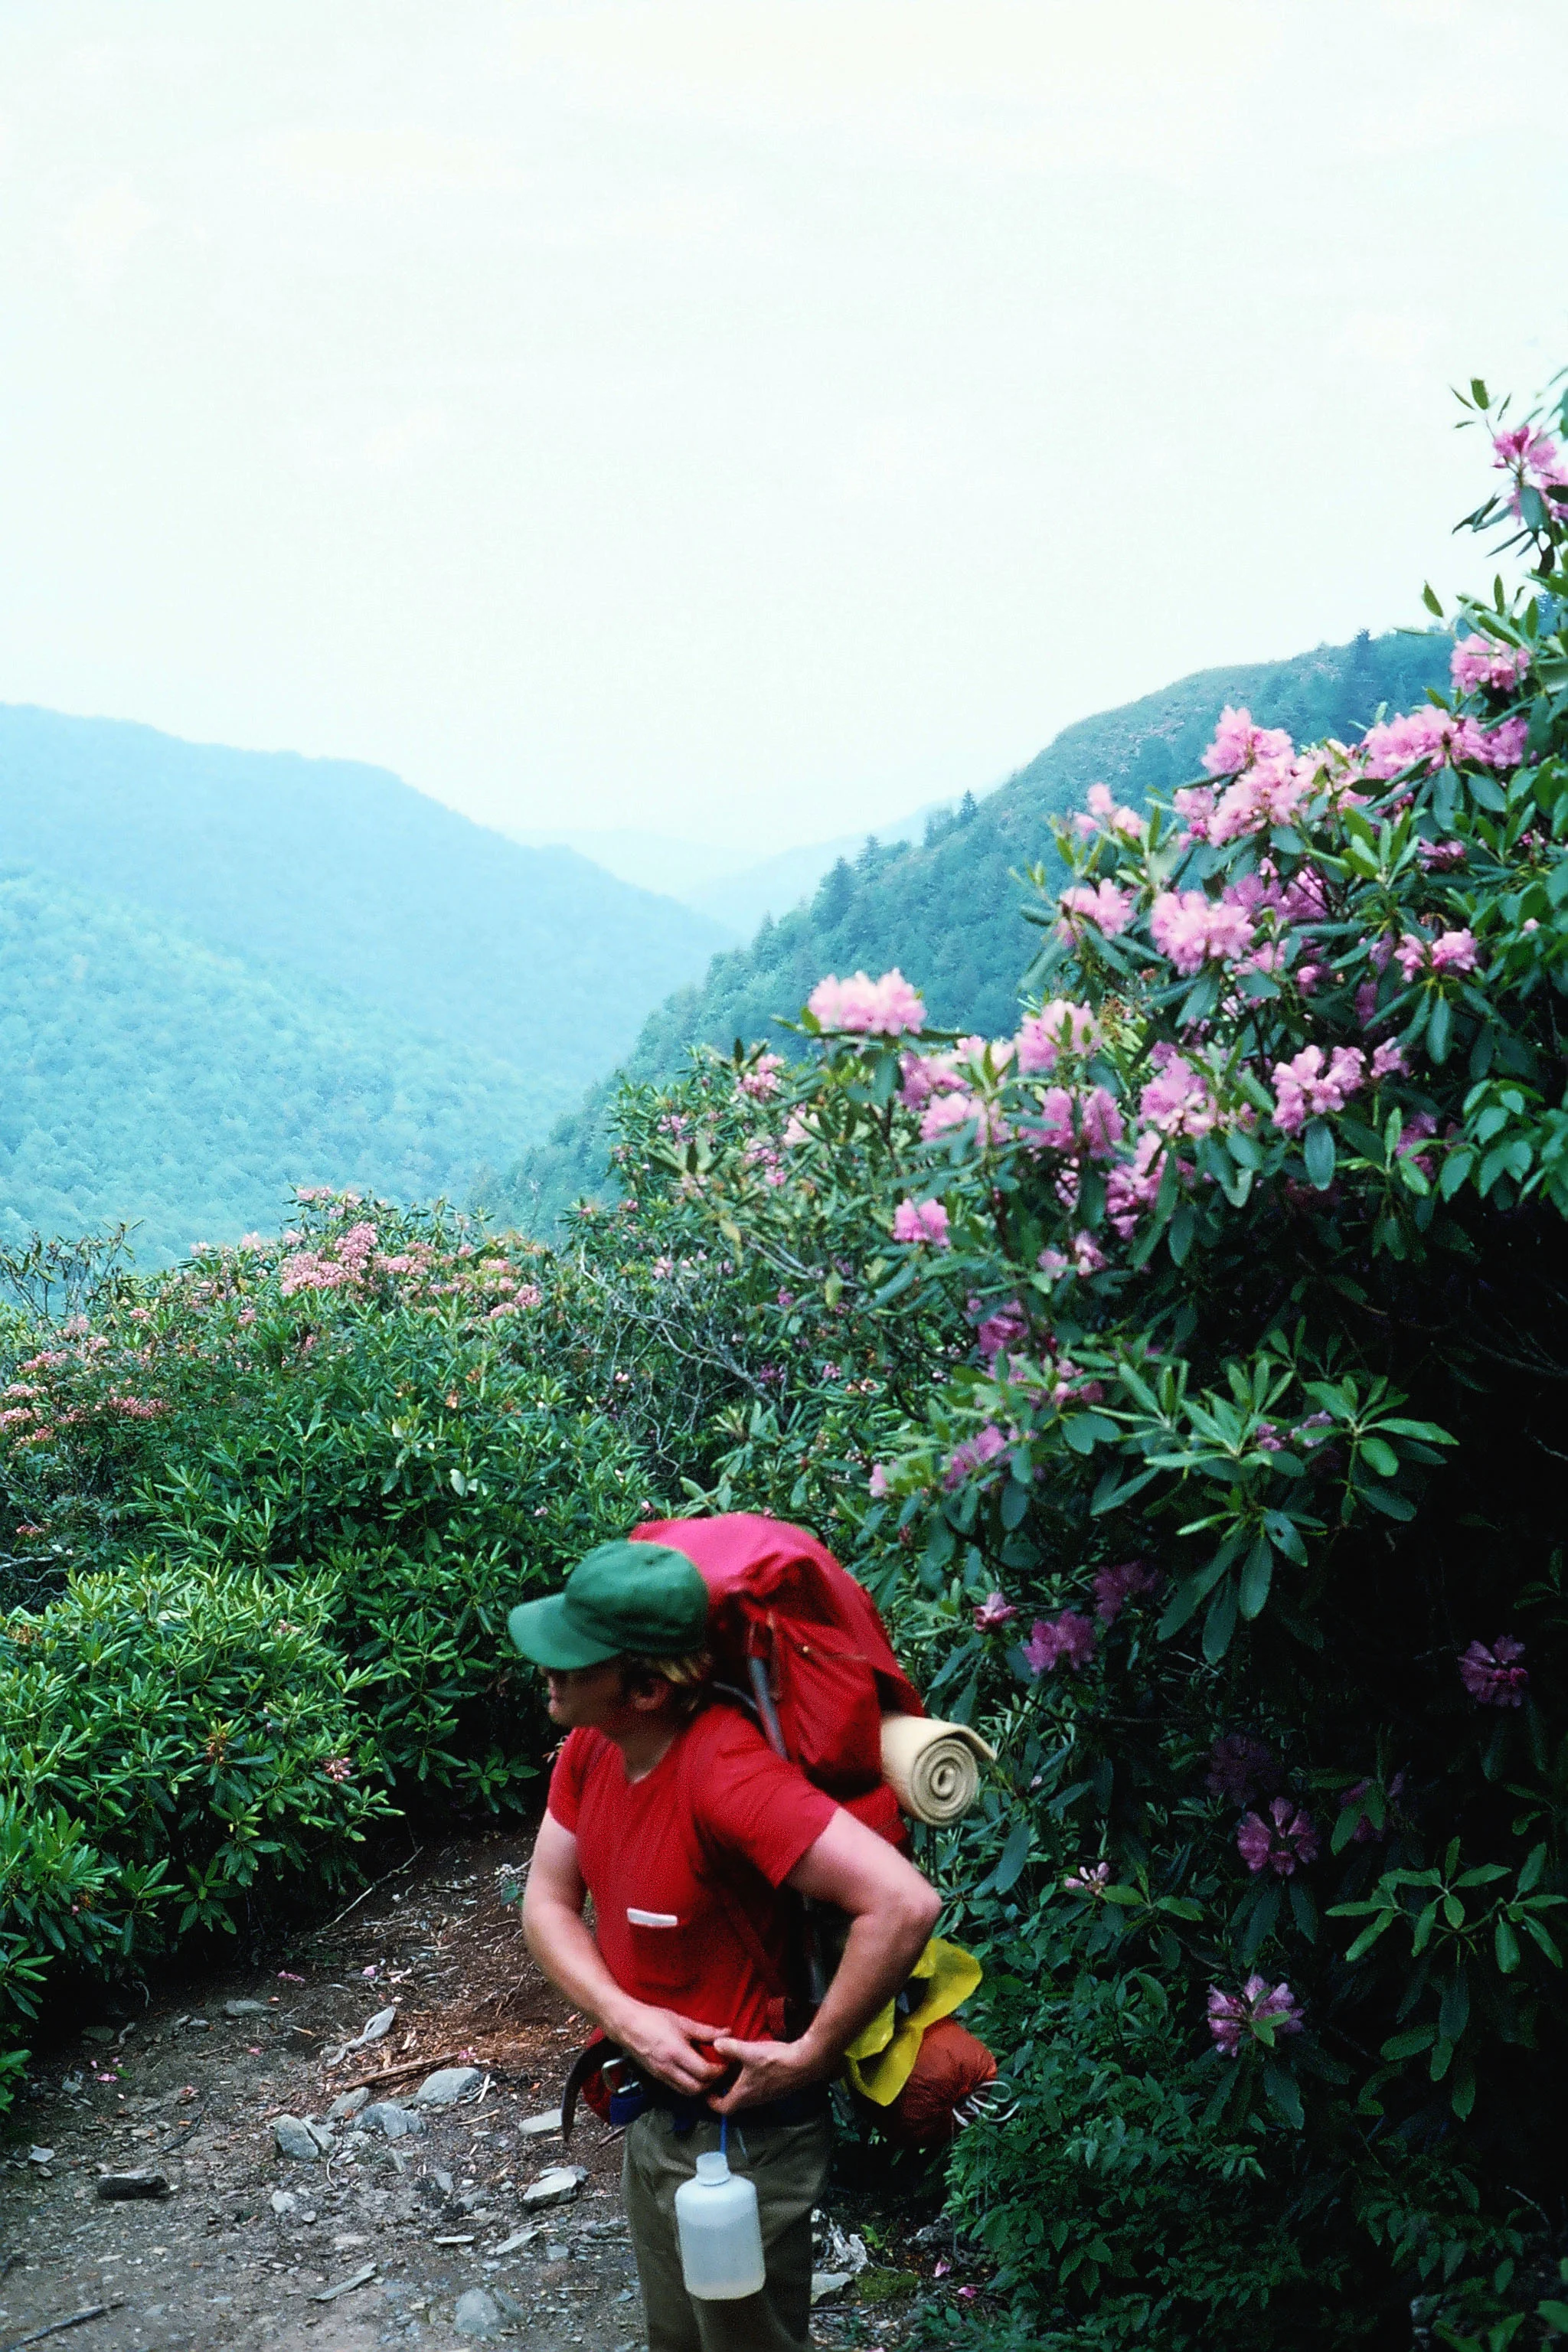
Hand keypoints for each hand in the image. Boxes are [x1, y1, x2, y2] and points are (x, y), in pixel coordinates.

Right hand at [612, 2001, 730, 2097]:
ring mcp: (661, 2075)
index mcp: (677, 2053)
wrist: (627, 2025)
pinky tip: (692, 2073)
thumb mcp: (682, 2022)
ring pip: (686, 2092)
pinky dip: (688, 2085)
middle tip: (719, 2071)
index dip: (719, 2071)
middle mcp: (669, 2068)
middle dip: (712, 2083)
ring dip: (700, 2087)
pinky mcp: (657, 2077)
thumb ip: (705, 2031)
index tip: (725, 2063)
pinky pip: (676, 2087)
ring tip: (707, 2073)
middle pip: (697, 2089)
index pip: (704, 2073)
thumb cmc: (652, 2019)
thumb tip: (725, 2033)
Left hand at [707, 2032, 829, 2113]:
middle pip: (734, 2103)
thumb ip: (729, 2047)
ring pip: (747, 2096)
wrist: (805, 2063)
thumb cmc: (775, 2061)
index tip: (706, 2092)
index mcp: (744, 2094)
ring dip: (738, 2087)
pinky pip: (758, 2089)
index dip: (711, 2102)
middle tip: (717, 2079)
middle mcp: (754, 2099)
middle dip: (723, 2093)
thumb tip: (715, 2044)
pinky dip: (750, 2081)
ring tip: (732, 2071)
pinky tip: (752, 2066)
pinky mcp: (777, 2088)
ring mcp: (767, 2095)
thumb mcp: (748, 2051)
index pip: (723, 2108)